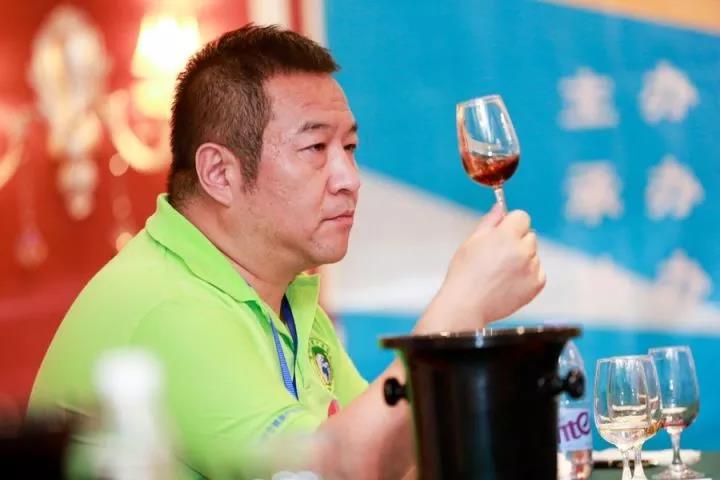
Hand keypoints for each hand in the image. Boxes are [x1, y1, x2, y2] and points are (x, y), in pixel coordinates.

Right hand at [418, 204, 544, 332]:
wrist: (467, 304)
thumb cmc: (465, 272)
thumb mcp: (472, 241)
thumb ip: (490, 221)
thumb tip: (500, 207)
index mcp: (506, 235)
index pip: (522, 217)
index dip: (511, 223)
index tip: (503, 232)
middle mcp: (523, 250)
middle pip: (529, 235)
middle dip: (517, 240)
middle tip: (498, 255)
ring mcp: (531, 268)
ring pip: (534, 254)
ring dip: (523, 258)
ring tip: (501, 271)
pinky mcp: (536, 284)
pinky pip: (539, 271)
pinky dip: (528, 274)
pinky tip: (510, 280)